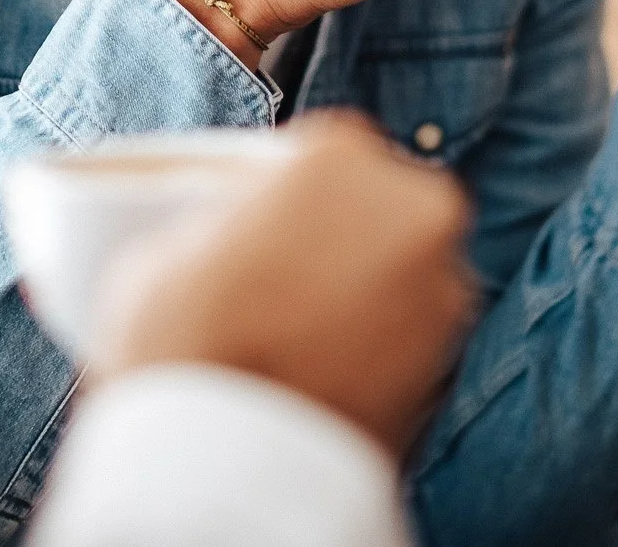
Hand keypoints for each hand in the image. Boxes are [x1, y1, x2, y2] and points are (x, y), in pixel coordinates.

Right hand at [95, 112, 477, 455]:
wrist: (225, 467)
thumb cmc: (184, 343)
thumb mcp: (165, 246)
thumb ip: (221, 217)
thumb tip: (230, 230)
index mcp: (341, 155)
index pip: (328, 150)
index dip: (293, 189)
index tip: (268, 219)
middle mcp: (414, 207)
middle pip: (378, 205)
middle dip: (343, 233)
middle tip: (288, 274)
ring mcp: (443, 289)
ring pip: (402, 269)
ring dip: (366, 288)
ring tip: (302, 331)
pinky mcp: (452, 363)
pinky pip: (410, 332)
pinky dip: (380, 343)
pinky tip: (326, 367)